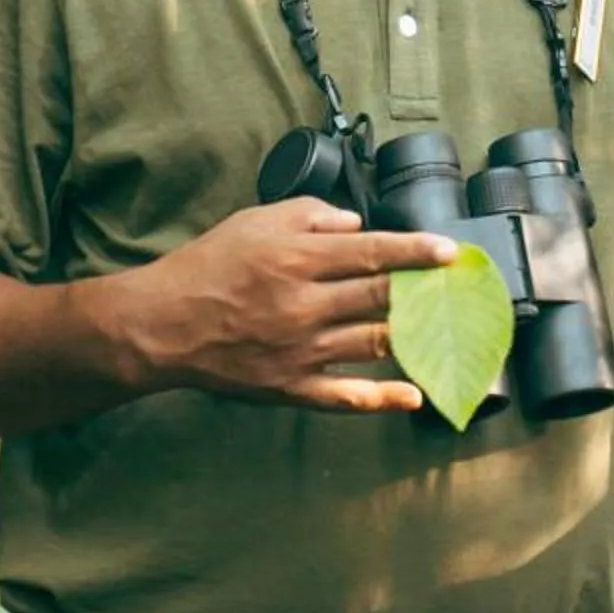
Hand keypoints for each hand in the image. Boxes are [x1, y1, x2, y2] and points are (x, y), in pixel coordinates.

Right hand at [108, 199, 460, 413]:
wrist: (158, 325)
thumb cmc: (206, 267)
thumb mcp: (254, 221)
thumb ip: (310, 214)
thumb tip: (357, 225)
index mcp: (297, 260)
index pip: (374, 253)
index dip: (417, 252)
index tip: (450, 252)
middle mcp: (305, 305)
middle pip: (383, 297)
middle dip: (425, 291)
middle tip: (455, 288)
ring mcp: (301, 350)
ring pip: (374, 342)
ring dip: (413, 336)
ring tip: (443, 330)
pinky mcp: (290, 386)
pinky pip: (345, 396)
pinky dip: (383, 398)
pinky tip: (414, 395)